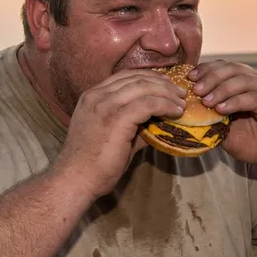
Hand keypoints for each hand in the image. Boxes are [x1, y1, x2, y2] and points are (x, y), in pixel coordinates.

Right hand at [55, 70, 186, 198]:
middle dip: (161, 83)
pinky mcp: (116, 118)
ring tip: (181, 102)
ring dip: (167, 93)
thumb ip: (132, 126)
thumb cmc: (92, 165)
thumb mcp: (111, 137)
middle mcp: (97, 96)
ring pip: (143, 87)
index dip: (148, 77)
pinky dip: (165, 105)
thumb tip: (157, 124)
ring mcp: (105, 105)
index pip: (124, 77)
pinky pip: (148, 103)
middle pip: (136, 78)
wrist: (75, 180)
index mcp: (92, 97)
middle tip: (179, 92)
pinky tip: (175, 112)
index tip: (165, 84)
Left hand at [189, 60, 256, 172]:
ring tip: (206, 101)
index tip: (189, 79)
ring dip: (221, 89)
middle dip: (211, 77)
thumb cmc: (253, 142)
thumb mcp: (225, 129)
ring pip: (243, 81)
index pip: (225, 67)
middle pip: (233, 69)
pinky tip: (221, 109)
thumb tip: (186, 111)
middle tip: (196, 89)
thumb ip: (210, 118)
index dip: (206, 69)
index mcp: (247, 82)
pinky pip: (253, 98)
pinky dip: (235, 101)